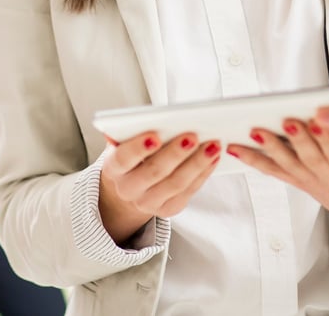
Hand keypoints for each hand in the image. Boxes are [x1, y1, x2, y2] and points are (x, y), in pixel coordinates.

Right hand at [99, 131, 221, 243]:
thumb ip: (130, 129)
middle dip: (175, 154)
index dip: (138, 148)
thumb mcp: (126, 140)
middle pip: (153, 173)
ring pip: (175, 184)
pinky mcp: (168, 208)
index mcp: (114, 168)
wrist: (131, 186)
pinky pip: (188, 192)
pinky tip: (214, 157)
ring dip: (197, 164)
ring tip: (213, 145)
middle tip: (193, 136)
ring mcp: (147, 202)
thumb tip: (137, 119)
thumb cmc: (134, 153)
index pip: (123, 158)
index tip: (156, 136)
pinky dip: (203, 173)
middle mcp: (128, 189)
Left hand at [227, 120, 328, 229]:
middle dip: (300, 138)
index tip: (321, 117)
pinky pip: (278, 173)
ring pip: (292, 164)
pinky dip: (257, 161)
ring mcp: (316, 181)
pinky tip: (240, 148)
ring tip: (257, 131)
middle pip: (315, 156)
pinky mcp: (304, 183)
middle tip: (288, 120)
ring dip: (273, 148)